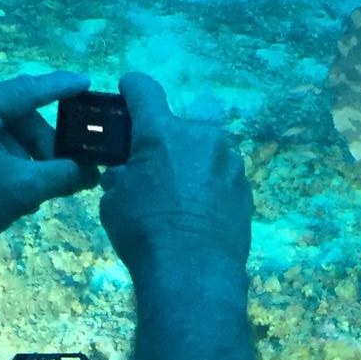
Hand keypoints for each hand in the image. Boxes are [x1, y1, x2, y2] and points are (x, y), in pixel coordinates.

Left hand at [0, 72, 99, 282]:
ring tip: (32, 185)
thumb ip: (64, 174)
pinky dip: (2, 153)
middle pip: (14, 112)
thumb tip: (93, 170)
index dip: (60, 88)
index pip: (25, 91)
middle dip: (39, 144)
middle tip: (58, 172)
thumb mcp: (22, 190)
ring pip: (1, 124)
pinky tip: (11, 178)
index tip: (87, 82)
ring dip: (22, 153)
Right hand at [99, 72, 251, 275]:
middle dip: (167, 140)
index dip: (132, 89)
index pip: (144, 90)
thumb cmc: (145, 231)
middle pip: (180, 125)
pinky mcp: (246, 188)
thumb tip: (126, 174)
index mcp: (163, 132)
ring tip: (180, 195)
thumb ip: (121, 177)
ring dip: (193, 163)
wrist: (194, 270)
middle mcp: (202, 137)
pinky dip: (211, 186)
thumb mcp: (113, 201)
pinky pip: (222, 176)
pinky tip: (201, 211)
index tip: (129, 92)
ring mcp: (230, 162)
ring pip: (206, 151)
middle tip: (153, 168)